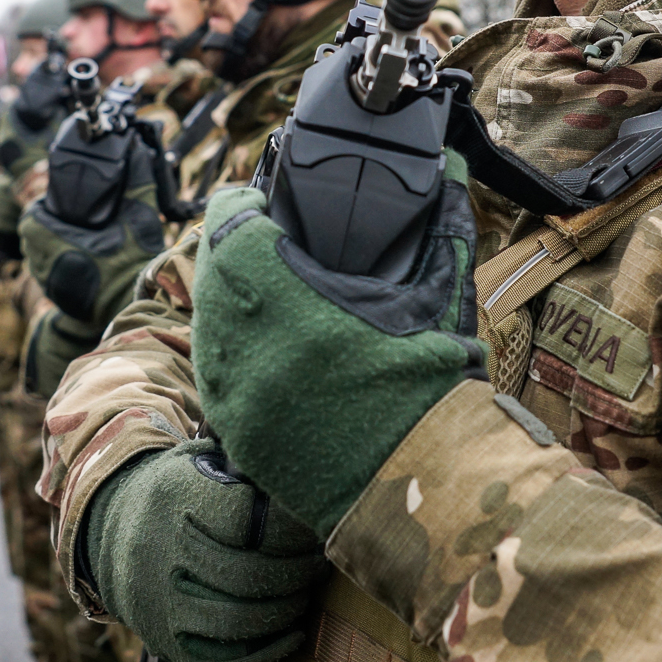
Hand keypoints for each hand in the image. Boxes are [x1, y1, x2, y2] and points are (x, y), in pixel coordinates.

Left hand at [18, 140, 166, 340]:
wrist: (143, 304)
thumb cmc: (138, 260)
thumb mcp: (140, 215)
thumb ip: (135, 179)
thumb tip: (136, 148)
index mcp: (59, 242)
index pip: (30, 218)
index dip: (41, 208)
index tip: (58, 204)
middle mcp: (49, 265)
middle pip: (29, 236)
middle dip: (43, 224)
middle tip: (68, 218)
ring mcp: (52, 285)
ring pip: (36, 257)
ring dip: (47, 244)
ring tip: (72, 237)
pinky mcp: (60, 299)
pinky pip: (47, 274)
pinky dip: (56, 263)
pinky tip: (78, 258)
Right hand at [84, 438, 328, 661]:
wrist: (109, 533)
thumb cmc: (175, 493)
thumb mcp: (197, 460)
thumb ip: (242, 463)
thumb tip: (301, 469)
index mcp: (173, 497)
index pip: (244, 520)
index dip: (290, 530)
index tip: (313, 528)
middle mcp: (161, 552)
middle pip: (245, 576)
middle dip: (295, 574)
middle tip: (317, 564)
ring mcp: (159, 604)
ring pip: (235, 622)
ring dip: (284, 611)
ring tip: (304, 594)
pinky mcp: (164, 642)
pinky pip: (221, 661)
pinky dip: (264, 652)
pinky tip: (291, 634)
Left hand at [191, 150, 481, 536]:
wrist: (425, 487)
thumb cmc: (432, 393)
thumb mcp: (436, 301)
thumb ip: (439, 229)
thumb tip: (455, 173)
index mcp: (285, 303)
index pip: (229, 224)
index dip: (241, 203)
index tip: (259, 200)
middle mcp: (244, 348)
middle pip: (211, 273)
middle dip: (232, 249)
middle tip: (261, 237)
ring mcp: (231, 395)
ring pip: (206, 324)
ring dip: (227, 298)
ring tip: (261, 287)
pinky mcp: (235, 431)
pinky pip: (215, 372)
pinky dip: (231, 348)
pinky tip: (263, 343)